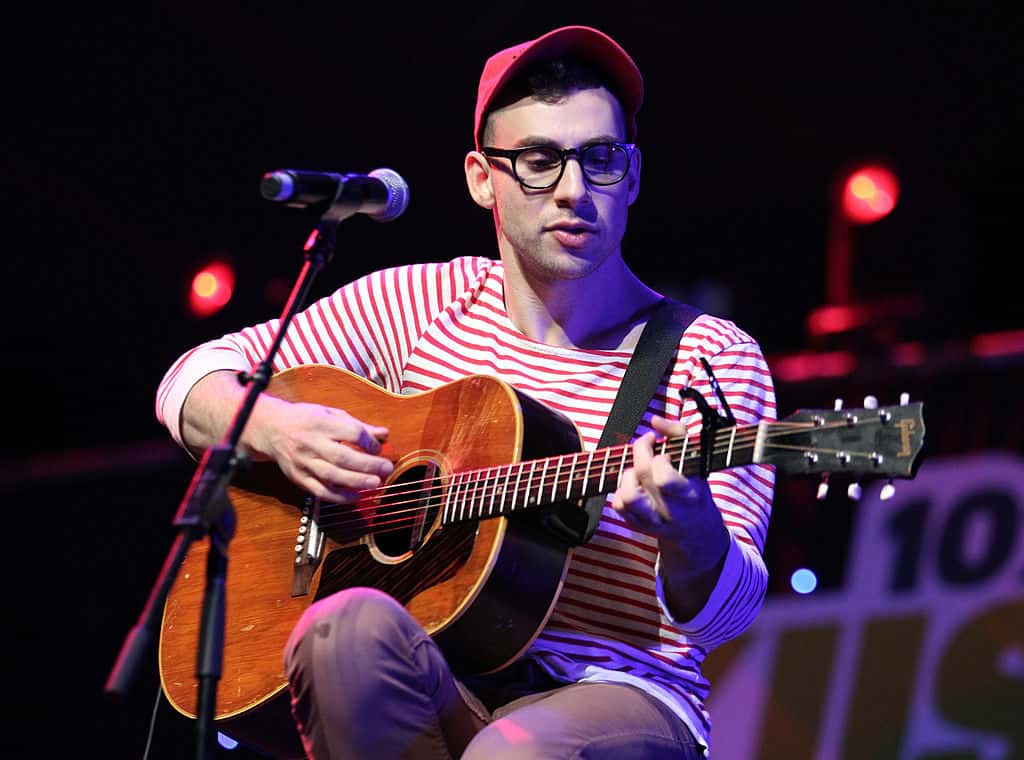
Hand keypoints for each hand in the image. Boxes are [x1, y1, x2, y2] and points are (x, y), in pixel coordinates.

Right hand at [254, 396, 392, 502]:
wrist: (271, 429)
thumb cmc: (306, 419)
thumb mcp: (331, 414)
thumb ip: (358, 425)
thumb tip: (384, 434)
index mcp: (321, 422)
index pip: (350, 432)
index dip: (368, 442)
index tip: (378, 447)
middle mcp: (311, 443)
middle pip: (342, 457)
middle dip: (368, 465)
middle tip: (386, 469)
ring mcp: (303, 462)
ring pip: (331, 476)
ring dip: (356, 482)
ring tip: (375, 484)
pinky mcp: (298, 478)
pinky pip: (320, 491)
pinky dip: (339, 497)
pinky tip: (355, 496)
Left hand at [610, 415, 714, 537]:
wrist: (696, 529)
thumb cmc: (696, 487)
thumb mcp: (698, 460)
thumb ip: (678, 434)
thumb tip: (654, 420)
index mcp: (688, 494)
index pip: (664, 478)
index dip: (659, 459)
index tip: (665, 452)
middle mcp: (670, 510)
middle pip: (643, 476)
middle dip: (641, 451)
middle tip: (648, 445)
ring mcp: (652, 520)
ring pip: (628, 496)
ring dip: (629, 474)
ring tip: (639, 470)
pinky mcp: (637, 524)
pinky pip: (618, 505)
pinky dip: (621, 490)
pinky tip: (634, 484)